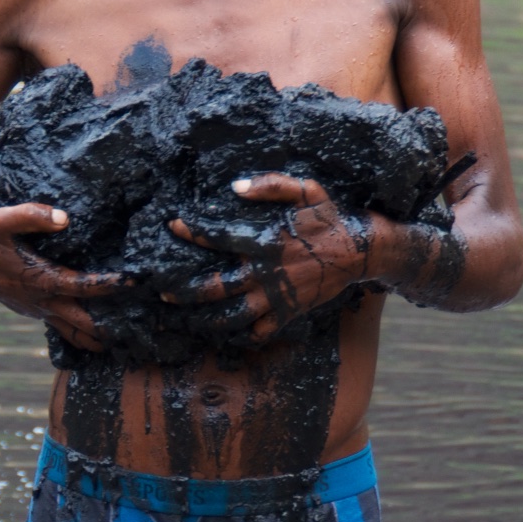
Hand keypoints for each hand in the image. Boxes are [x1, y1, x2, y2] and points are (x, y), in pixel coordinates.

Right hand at [0, 204, 121, 354]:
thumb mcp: (1, 220)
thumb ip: (31, 215)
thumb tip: (64, 217)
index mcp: (43, 281)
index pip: (84, 287)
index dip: (110, 285)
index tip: (135, 281)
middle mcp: (46, 302)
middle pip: (86, 325)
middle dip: (113, 328)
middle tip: (142, 328)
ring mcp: (43, 312)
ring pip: (77, 336)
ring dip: (101, 340)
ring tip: (129, 341)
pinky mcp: (40, 314)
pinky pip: (67, 332)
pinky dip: (85, 338)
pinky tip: (103, 337)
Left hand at [165, 175, 377, 346]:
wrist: (358, 251)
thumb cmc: (328, 218)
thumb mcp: (305, 190)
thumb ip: (271, 185)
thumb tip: (236, 187)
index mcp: (264, 242)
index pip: (218, 238)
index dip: (193, 232)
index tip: (173, 226)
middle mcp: (264, 272)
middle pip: (215, 287)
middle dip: (185, 291)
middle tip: (164, 293)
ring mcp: (275, 296)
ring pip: (232, 315)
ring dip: (207, 319)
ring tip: (189, 320)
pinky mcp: (287, 312)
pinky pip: (260, 331)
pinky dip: (242, 335)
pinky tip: (228, 334)